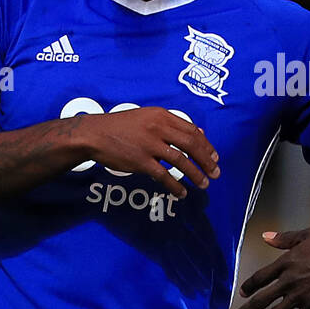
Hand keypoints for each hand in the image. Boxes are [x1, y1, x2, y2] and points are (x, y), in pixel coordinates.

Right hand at [76, 106, 218, 197]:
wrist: (94, 134)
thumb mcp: (147, 116)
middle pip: (191, 145)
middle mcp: (158, 128)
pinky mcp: (140, 161)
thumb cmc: (121, 126)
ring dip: (196, 174)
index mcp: (162, 115)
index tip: (214, 157)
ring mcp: (149, 145)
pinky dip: (175, 185)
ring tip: (204, 184)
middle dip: (206, 160)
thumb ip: (171, 124)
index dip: (206, 145)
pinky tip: (182, 192)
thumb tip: (198, 132)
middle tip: (215, 172)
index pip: (191, 130)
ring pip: (181, 161)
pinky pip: (164, 176)